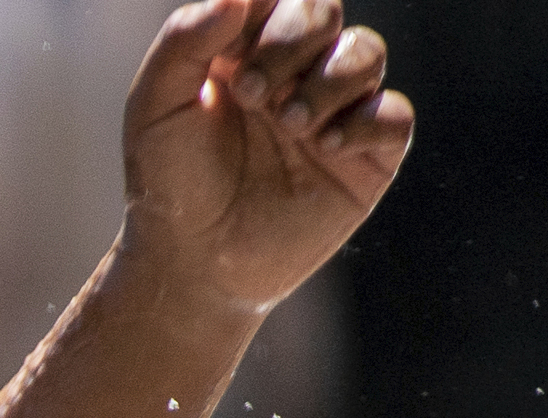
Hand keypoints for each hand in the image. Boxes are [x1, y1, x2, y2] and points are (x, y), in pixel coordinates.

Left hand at [120, 0, 412, 315]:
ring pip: (365, 53)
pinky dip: (364, 121)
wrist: (191, 262)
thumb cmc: (168, 183)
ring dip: (329, 79)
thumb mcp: (154, 107)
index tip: (233, 48)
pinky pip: (393, 115)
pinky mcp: (365, 157)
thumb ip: (184, 41)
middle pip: (324, 11)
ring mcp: (334, 111)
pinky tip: (324, 145)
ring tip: (288, 122)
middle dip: (293, 39)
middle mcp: (294, 72)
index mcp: (244, 49)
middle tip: (253, 93)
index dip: (265, 11)